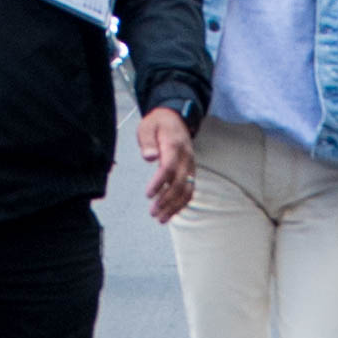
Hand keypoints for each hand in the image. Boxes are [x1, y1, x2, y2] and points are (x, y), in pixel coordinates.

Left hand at [137, 107, 195, 222]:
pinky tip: (170, 213)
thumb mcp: (147, 126)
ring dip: (175, 206)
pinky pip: (189, 190)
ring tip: (160, 219)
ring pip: (187, 190)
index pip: (169, 167)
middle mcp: (186, 158)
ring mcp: (190, 166)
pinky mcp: (190, 172)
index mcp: (174, 146)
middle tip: (153, 212)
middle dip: (167, 200)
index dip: (159, 182)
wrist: (175, 119)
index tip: (148, 195)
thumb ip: (147, 141)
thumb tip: (149, 157)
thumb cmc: (158, 124)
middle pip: (180, 183)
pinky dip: (181, 204)